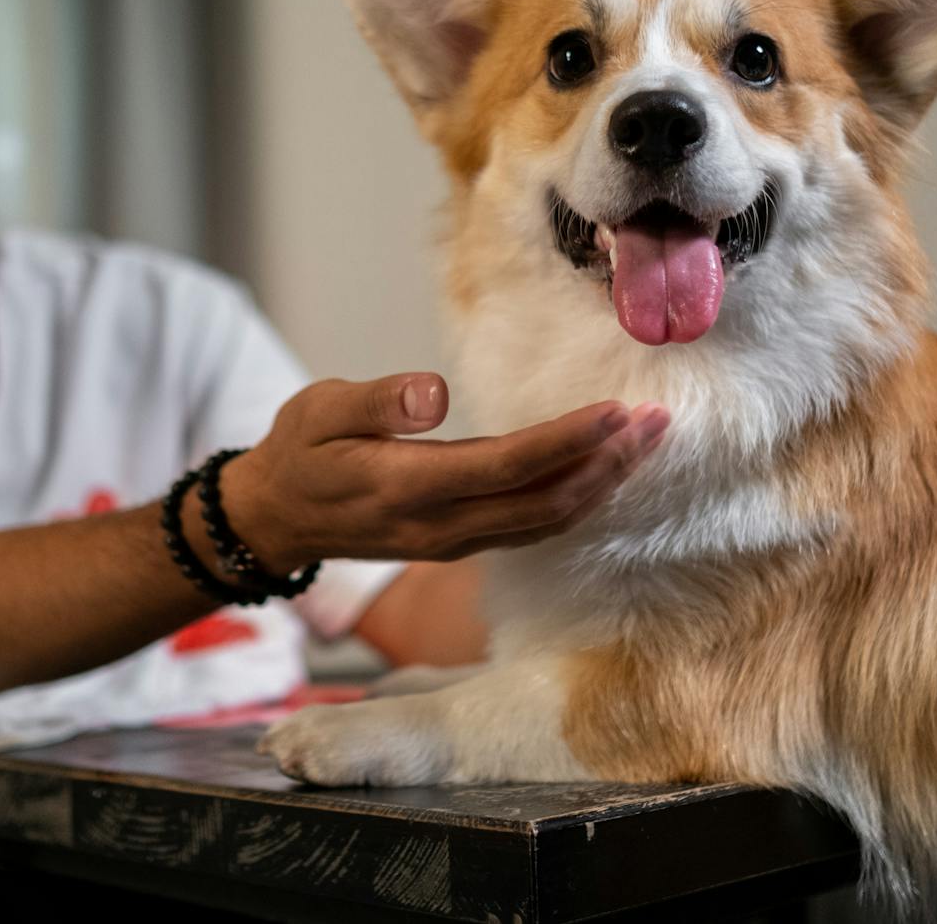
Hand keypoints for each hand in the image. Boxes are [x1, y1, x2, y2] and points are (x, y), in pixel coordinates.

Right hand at [220, 374, 669, 569]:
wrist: (277, 519)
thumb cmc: (299, 451)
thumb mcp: (316, 410)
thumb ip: (376, 402)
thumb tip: (434, 393)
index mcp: (406, 488)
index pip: (506, 467)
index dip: (566, 442)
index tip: (616, 411)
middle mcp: (440, 527)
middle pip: (545, 503)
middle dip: (608, 465)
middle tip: (659, 422)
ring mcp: (455, 543)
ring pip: (547, 522)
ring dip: (603, 485)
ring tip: (647, 442)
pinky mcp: (463, 544)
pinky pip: (535, 528)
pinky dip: (579, 500)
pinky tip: (606, 472)